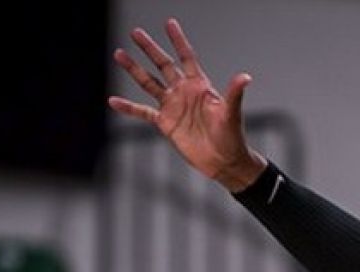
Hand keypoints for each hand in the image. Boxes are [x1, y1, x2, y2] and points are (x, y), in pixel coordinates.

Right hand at [110, 19, 264, 190]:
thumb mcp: (231, 113)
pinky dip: (128, 107)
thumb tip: (245, 77)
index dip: (178, 40)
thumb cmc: (232, 136)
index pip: (186, 57)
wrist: (223, 161)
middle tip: (135, 32)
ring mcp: (172, 106)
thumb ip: (234, 94)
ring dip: (134, 69)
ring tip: (119, 54)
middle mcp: (183, 92)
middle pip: (163, 64)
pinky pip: (143, 112)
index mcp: (199, 85)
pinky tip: (113, 101)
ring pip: (149, 83)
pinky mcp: (165, 122)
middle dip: (150, 48)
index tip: (169, 23)